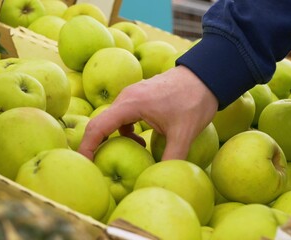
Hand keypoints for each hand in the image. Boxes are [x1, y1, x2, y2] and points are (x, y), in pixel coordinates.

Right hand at [78, 65, 218, 160]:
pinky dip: (124, 132)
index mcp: (130, 104)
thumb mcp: (184, 133)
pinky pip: (123, 116)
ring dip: (112, 139)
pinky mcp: (139, 97)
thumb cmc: (193, 100)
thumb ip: (172, 157)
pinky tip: (141, 141)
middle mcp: (125, 98)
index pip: (97, 127)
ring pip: (111, 120)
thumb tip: (160, 178)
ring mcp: (131, 96)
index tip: (85, 165)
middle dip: (95, 146)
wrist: (205, 76)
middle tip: (96, 167)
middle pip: (100, 124)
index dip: (86, 148)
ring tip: (119, 157)